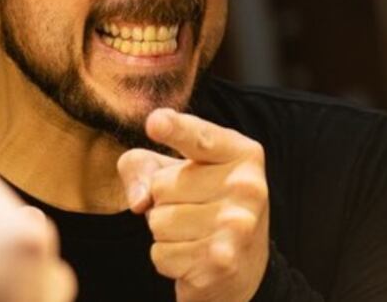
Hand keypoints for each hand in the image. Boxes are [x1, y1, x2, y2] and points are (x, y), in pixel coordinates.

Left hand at [117, 109, 268, 301]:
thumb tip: (139, 201)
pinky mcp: (223, 262)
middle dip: (162, 201)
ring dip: (163, 232)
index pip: (199, 138)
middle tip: (192, 209)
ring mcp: (238, 226)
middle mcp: (247, 187)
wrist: (241, 265)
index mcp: (241, 153)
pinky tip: (194, 258)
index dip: (175, 129)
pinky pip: (162, 255)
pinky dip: (167, 260)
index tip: (155, 122)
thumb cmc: (200, 203)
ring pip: (158, 222)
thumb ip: (142, 168)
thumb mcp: (172, 171)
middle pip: (161, 186)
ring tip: (194, 233)